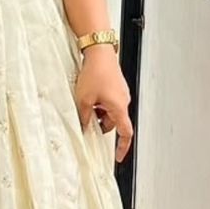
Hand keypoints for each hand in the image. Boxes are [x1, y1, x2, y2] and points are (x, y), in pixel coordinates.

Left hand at [75, 45, 132, 162]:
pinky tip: (90, 95)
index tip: (118, 157)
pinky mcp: (117, 86)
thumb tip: (84, 126)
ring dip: (99, 112)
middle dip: (100, 124)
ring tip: (86, 102)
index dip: (122, 147)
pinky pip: (109, 101)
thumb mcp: (84, 99)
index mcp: (119, 107)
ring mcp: (121, 93)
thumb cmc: (95, 72)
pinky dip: (100, 103)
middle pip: (114, 122)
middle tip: (87, 120)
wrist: (99, 52)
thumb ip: (85, 116)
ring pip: (110, 111)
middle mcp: (124, 101)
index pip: (125, 133)